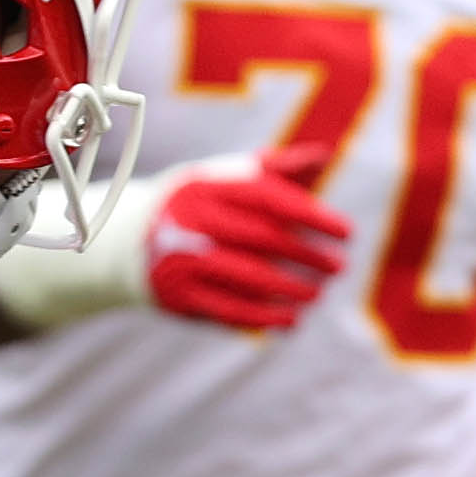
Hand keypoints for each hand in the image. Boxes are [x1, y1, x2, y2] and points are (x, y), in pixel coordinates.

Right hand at [145, 153, 352, 332]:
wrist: (129, 240)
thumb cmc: (197, 206)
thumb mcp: (225, 179)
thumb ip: (274, 169)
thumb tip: (324, 156)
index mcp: (206, 186)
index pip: (268, 198)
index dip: (311, 216)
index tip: (346, 233)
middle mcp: (191, 221)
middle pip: (261, 238)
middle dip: (306, 255)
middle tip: (338, 267)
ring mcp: (182, 260)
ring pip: (246, 277)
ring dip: (289, 288)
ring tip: (318, 293)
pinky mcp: (178, 296)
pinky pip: (228, 310)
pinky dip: (263, 317)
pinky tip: (291, 320)